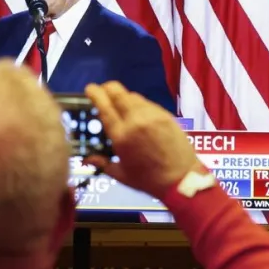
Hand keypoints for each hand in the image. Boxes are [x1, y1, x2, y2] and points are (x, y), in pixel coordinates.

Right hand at [84, 81, 199, 198]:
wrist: (181, 179)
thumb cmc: (149, 180)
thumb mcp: (122, 175)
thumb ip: (103, 164)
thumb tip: (87, 160)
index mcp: (121, 136)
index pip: (105, 107)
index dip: (96, 94)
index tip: (90, 88)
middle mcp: (135, 121)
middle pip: (118, 94)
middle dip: (108, 88)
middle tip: (104, 89)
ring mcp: (152, 116)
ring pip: (133, 96)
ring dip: (123, 96)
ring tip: (120, 102)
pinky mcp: (165, 115)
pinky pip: (148, 103)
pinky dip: (139, 103)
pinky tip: (138, 111)